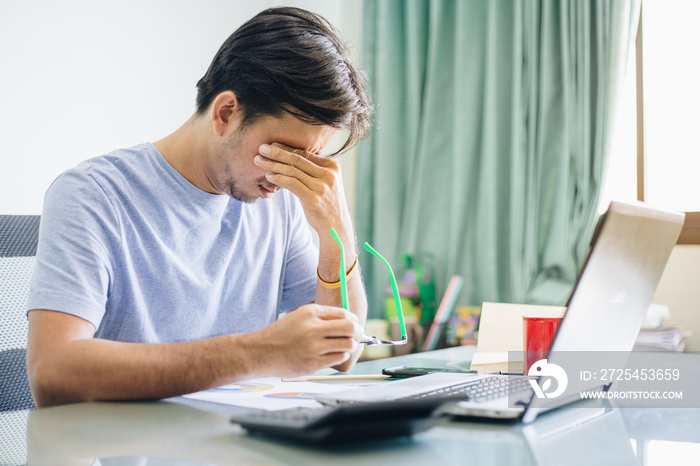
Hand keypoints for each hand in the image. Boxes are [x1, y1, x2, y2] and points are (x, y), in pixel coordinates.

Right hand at [245, 303, 363, 377]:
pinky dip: (341, 356)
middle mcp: (312, 328)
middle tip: (357, 336)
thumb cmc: (281, 334)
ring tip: (344, 346)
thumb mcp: (300, 316)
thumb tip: (350, 321)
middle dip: (358, 332)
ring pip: (348, 345)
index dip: (353, 320)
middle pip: (350, 328)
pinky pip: (339, 358)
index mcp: (310, 313)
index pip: (344, 314)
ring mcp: (313, 347)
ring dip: (350, 346)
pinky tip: (333, 354)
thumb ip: (322, 317)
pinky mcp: (313, 364)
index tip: (354, 325)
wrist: (260, 352)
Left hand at [254, 143, 352, 241]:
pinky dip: (278, 178)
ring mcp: (321, 186)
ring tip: (259, 161)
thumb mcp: (325, 184)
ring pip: (292, 171)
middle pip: (298, 159)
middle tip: (262, 148)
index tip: (272, 144)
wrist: (336, 227)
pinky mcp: (313, 198)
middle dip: (277, 153)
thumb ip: (313, 171)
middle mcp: (328, 175)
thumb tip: (291, 157)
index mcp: (332, 167)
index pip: (306, 154)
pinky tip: (269, 176)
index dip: (287, 148)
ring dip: (273, 165)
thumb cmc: (327, 204)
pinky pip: (292, 184)